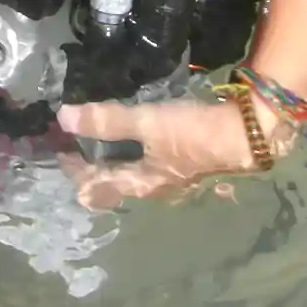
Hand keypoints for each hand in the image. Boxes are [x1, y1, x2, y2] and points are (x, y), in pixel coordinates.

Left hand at [57, 93, 293, 207]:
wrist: (248, 134)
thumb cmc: (194, 134)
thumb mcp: (148, 123)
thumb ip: (108, 121)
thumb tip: (63, 118)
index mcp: (142, 185)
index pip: (97, 187)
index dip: (74, 170)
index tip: (58, 148)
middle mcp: (156, 188)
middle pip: (115, 184)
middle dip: (92, 168)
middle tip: (73, 144)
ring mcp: (174, 177)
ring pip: (134, 174)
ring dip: (113, 160)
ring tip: (98, 140)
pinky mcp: (187, 161)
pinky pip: (150, 161)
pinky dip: (133, 152)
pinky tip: (137, 136)